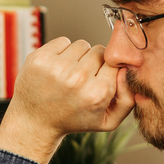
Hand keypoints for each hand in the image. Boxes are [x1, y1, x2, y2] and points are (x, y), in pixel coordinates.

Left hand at [0, 37, 135, 163]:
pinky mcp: (40, 58)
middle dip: (93, 62)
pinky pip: (63, 41)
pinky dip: (61, 51)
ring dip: (77, 56)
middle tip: (81, 80)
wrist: (35, 122)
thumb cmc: (72, 120)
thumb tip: (127, 71)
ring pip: (82, 44)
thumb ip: (128, 99)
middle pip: (99, 51)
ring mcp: (57, 67)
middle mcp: (78, 79)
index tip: (97, 81)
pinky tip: (56, 69)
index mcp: (98, 93)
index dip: (107, 70)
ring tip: (68, 75)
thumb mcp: (108, 121)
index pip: (115, 63)